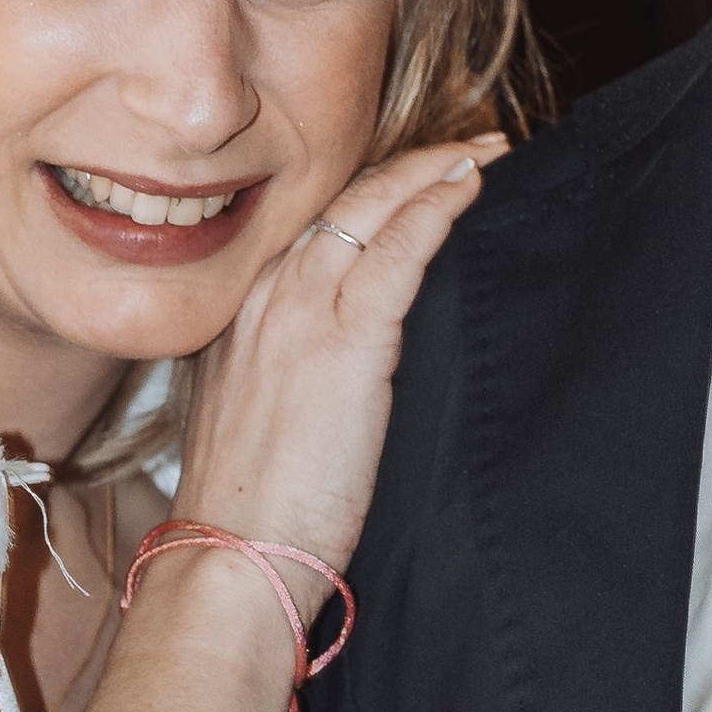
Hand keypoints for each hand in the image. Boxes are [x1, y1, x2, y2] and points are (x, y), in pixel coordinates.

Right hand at [55, 135, 505, 711]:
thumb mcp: (258, 436)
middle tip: (464, 147)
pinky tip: (467, 187)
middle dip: (403, 168)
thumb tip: (338, 391)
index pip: (305, 233)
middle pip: (335, 206)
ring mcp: (294, 317)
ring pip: (366, 213)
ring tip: (482, 151)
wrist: (229, 564)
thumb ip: (290, 391)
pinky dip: (433, 210)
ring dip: (428, 173)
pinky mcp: (340, 344)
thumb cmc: (250, 524)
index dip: (362, 199)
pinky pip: (394, 253)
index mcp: (236, 324)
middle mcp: (258, 304)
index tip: (409, 183)